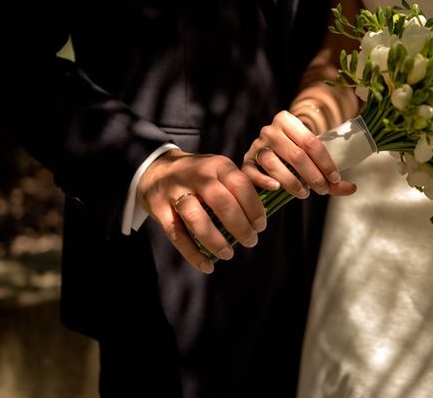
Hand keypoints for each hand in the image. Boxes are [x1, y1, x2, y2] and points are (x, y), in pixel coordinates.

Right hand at [137, 149, 265, 273]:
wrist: (156, 169)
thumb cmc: (199, 175)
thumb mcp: (219, 169)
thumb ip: (242, 181)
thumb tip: (276, 189)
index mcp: (217, 165)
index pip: (240, 184)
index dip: (254, 207)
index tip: (261, 226)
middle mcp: (196, 175)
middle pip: (221, 202)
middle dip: (240, 226)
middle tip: (251, 241)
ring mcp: (175, 191)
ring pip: (197, 218)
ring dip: (216, 240)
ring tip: (229, 254)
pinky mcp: (159, 208)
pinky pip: (177, 235)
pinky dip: (193, 254)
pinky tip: (207, 266)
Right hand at [242, 110, 355, 196]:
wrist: (272, 149)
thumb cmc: (298, 153)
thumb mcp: (314, 157)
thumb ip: (330, 173)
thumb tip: (352, 188)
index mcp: (287, 120)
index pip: (311, 142)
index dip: (325, 163)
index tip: (334, 179)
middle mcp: (270, 130)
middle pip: (295, 155)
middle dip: (312, 176)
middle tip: (322, 190)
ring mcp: (256, 145)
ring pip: (273, 164)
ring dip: (291, 182)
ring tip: (304, 193)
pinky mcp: (246, 161)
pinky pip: (252, 172)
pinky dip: (264, 180)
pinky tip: (277, 188)